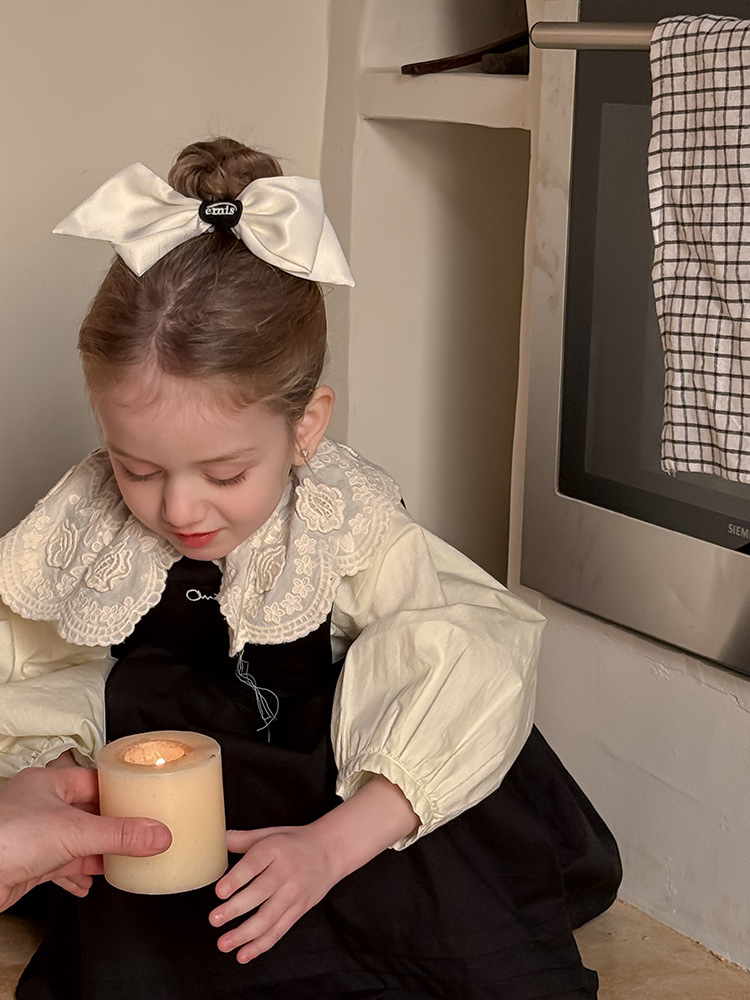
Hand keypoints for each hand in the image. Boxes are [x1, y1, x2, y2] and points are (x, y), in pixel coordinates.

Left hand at [0, 766, 171, 910]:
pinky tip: (89, 883)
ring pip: (74, 842)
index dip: (119, 790)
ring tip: (122, 860)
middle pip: (87, 814)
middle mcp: (39, 806)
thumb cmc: (6, 837)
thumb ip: (120, 835)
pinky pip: (60, 866)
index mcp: (49, 782)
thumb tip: (158, 834)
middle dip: (111, 828)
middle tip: (139, 834)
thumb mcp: (76, 832)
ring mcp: (32, 836)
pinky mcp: (27, 865)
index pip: (94, 780)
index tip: (143, 801)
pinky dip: (77, 874)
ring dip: (97, 854)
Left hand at [208, 775, 419, 963]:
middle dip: (235, 909)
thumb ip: (244, 839)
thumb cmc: (294, 842)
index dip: (236, 879)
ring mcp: (294, 894)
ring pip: (268, 918)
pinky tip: (243, 954)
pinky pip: (279, 930)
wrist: (330, 851)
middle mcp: (286, 872)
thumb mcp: (271, 833)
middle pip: (259, 893)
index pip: (254, 864)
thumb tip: (219, 841)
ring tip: (223, 943)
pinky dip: (261, 945)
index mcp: (276, 849)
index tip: (219, 892)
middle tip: (214, 919)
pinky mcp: (299, 910)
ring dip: (244, 933)